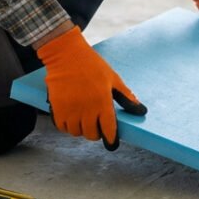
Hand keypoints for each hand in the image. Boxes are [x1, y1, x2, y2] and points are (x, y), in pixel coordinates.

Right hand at [36, 26, 146, 149]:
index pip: (108, 129)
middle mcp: (86, 109)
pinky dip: (67, 126)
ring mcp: (70, 110)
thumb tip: (141, 111)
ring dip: (81, 129)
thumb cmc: (91, 65)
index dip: (111, 139)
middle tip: (96, 125)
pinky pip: (62, 127)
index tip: (111, 143)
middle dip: (95, 133)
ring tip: (83, 120)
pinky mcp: (57, 108)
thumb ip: (126, 96)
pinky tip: (71, 117)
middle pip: (91, 134)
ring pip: (76, 132)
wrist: (65, 54)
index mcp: (103, 102)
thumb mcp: (113, 78)